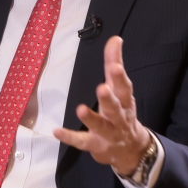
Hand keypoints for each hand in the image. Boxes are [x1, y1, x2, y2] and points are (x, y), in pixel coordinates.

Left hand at [53, 35, 151, 175]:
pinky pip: (82, 141)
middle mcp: (119, 117)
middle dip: (109, 98)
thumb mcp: (120, 89)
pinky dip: (70, 137)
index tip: (115, 65)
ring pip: (100, 125)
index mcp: (125, 101)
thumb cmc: (122, 112)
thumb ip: (115, 63)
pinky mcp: (95, 145)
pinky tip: (56, 131)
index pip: (124, 87)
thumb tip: (115, 38)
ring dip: (91, 118)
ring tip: (80, 109)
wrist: (131, 149)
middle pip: (115, 107)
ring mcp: (108, 133)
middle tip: (102, 88)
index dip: (119, 77)